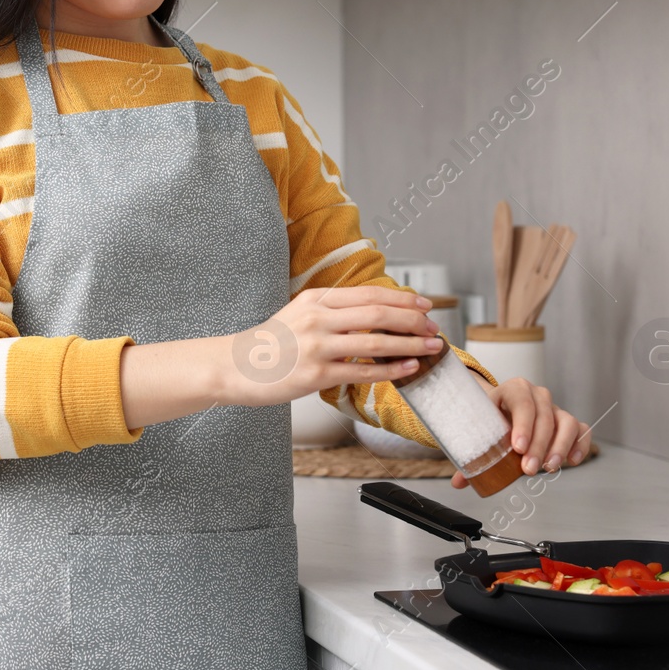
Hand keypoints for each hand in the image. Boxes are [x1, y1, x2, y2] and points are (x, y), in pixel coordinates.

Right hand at [216, 286, 443, 408]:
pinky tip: (409, 370)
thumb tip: (374, 314)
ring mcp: (317, 347)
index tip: (424, 305)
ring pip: (375, 343)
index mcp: (316, 299)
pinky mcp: (316, 375)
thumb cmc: (270, 344)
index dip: (402, 299)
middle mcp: (318, 319)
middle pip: (378, 314)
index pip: (369, 294)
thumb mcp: (299, 313)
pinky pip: (362, 372)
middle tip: (434, 326)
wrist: (234, 366)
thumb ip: (332, 311)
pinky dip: (391, 371)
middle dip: (413, 320)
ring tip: (431, 347)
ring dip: (409, 345)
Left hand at [448, 376, 591, 489]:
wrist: (501, 409)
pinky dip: (580, 445)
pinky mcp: (567, 422)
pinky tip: (572, 461)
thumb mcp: (480, 428)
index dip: (523, 424)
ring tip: (548, 467)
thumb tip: (459, 482)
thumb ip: (471, 453)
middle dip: (538, 445)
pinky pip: (581, 430)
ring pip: (567, 423)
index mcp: (512, 390)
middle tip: (528, 469)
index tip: (518, 448)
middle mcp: (537, 395)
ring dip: (559, 447)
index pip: (522, 401)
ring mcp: (554, 408)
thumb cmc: (490, 418)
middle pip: (545, 416)